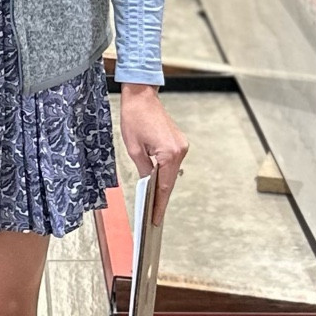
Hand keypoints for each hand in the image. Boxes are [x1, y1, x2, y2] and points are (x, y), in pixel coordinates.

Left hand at [118, 84, 188, 223]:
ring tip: (153, 202)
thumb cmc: (134, 118)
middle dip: (160, 198)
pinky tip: (156, 182)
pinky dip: (164, 173)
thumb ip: (143, 170)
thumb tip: (147, 185)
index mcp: (169, 153)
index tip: (156, 219)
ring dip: (162, 185)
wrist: (142, 96)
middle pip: (169, 181)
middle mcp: (180, 150)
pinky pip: (171, 163)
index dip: (159, 204)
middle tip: (153, 216)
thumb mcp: (134, 148)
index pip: (164, 186)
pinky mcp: (179, 142)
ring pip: (171, 173)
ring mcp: (182, 146)